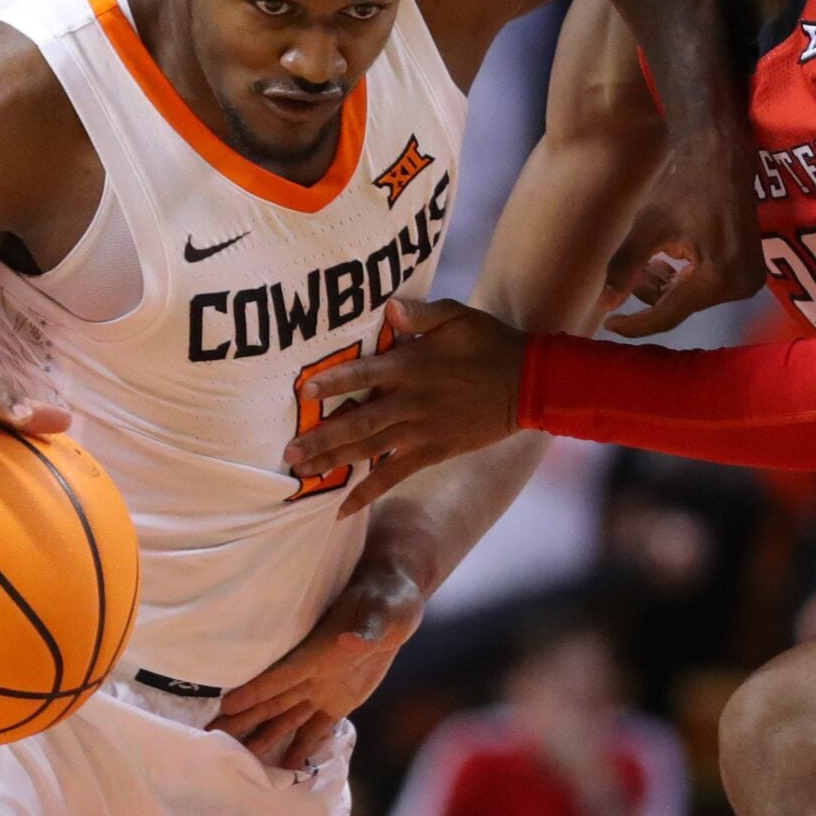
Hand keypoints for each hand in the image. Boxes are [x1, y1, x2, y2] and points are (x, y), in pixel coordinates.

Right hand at [217, 554, 425, 767]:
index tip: (227, 707)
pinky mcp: (338, 701)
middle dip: (243, 719)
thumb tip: (350, 642)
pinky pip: (315, 728)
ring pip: (286, 718)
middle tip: (212, 739)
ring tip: (239, 761)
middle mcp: (313, 673)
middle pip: (272, 701)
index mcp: (319, 651)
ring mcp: (323, 688)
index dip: (256, 691)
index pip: (282, 675)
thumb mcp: (384, 611)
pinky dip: (301, 749)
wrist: (396, 598)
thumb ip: (367, 631)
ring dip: (263, 737)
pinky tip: (285, 770)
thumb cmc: (389, 598)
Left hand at [285, 297, 525, 515]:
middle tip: (289, 452)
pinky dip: (368, 493)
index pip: (365, 374)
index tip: (303, 392)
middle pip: (359, 421)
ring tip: (301, 474)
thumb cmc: (488, 342)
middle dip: (322, 437)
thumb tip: (389, 306)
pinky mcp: (432, 452)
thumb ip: (421, 313)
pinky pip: (394, 476)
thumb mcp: (457, 316)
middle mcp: (412, 402)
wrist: (526, 383)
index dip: (334, 383)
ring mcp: (421, 431)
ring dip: (335, 462)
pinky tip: (342, 508)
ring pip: (370, 450)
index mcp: (413, 366)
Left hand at [599, 121, 765, 337]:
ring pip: (691, 297)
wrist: (723, 157)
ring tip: (646, 261)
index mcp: (719, 278)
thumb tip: (606, 303)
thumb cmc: (685, 185)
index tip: (608, 323)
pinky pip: (706, 286)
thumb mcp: (649, 226)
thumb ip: (626, 266)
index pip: (669, 314)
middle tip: (630, 273)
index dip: (635, 322)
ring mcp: (748, 281)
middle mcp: (740, 287)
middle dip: (650, 294)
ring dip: (665, 285)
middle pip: (681, 306)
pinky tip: (667, 259)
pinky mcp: (749, 271)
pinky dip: (683, 279)